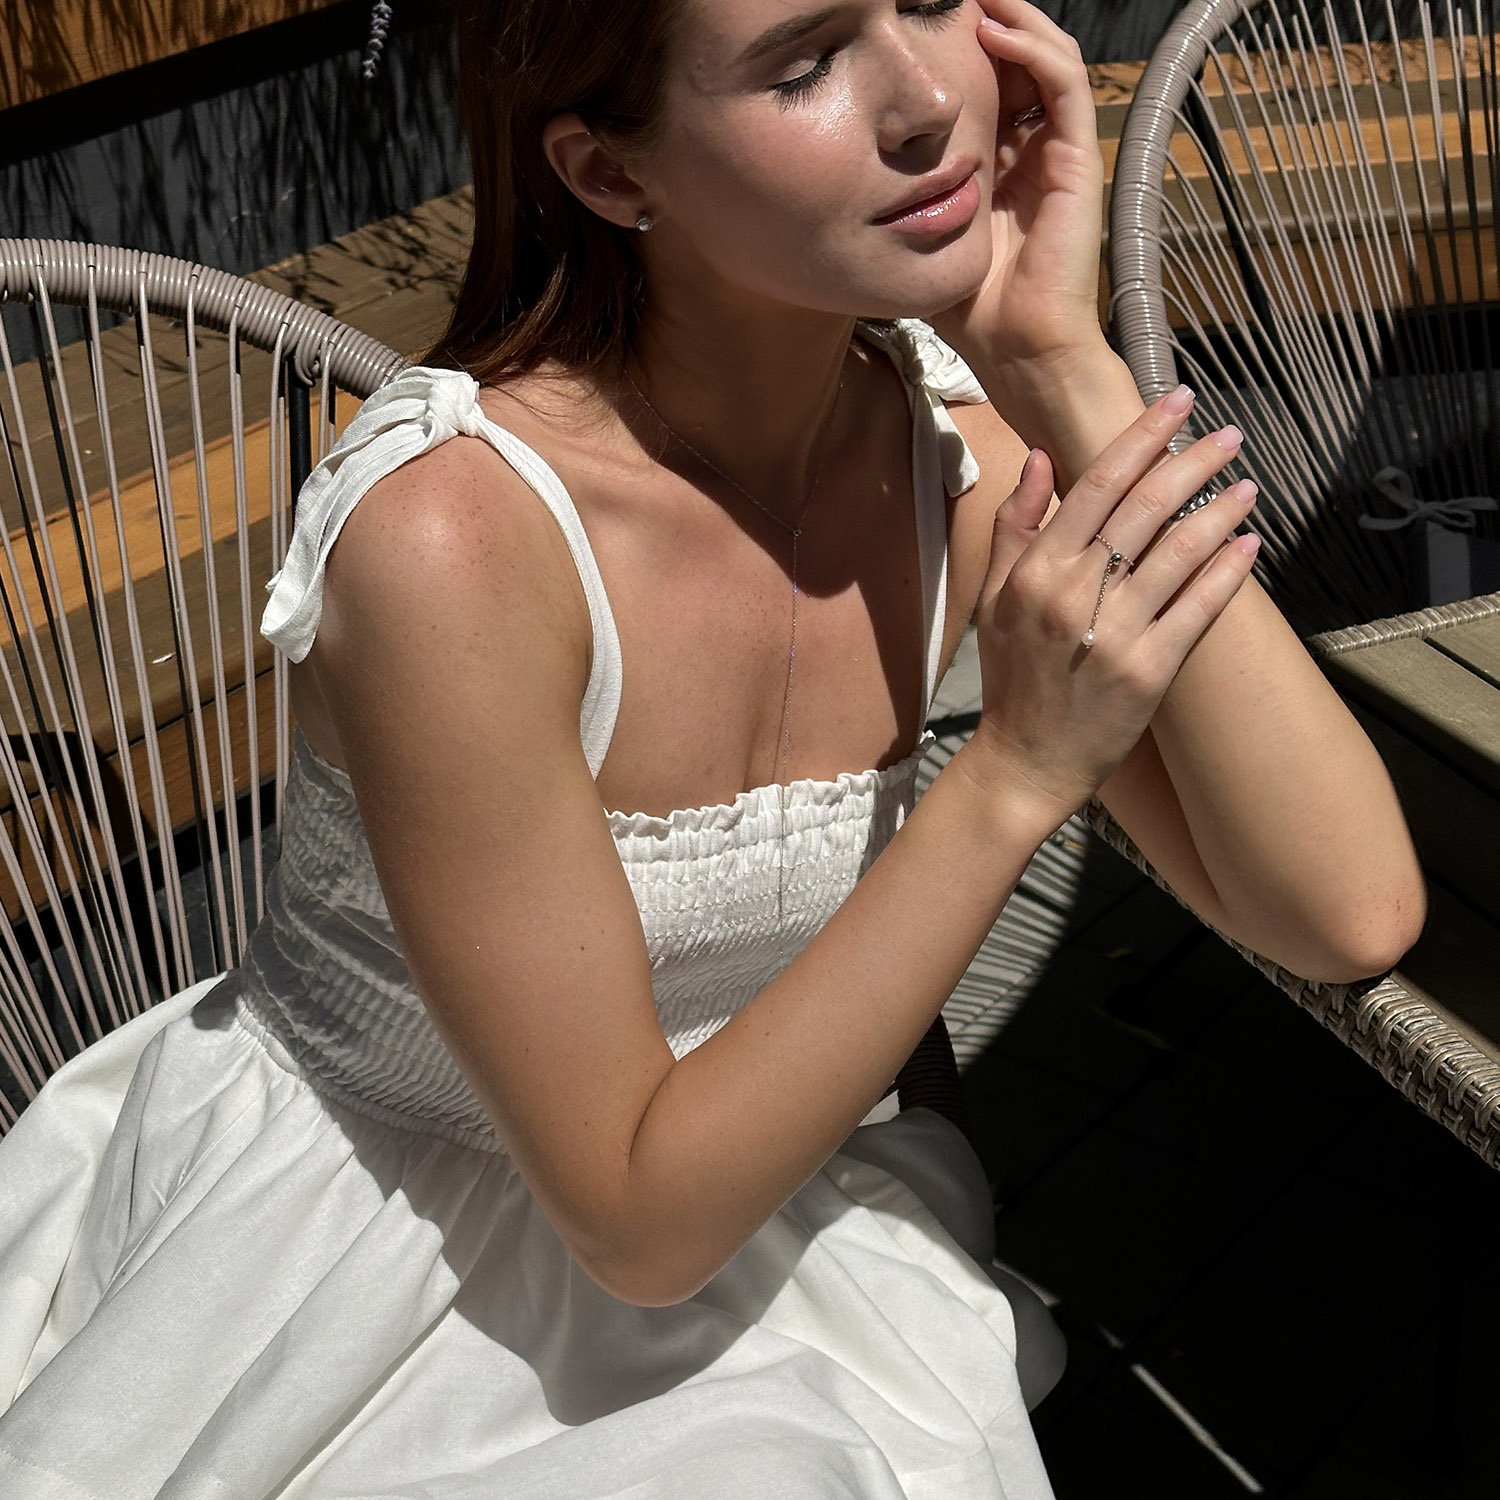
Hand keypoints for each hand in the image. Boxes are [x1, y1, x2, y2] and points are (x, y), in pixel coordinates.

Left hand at [931, 0, 1106, 373]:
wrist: (1017, 350)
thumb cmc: (971, 309)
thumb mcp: (922, 237)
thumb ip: (902, 202)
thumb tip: (845, 182)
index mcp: (1001, 165)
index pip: (987, 87)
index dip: (959, 51)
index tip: (918, 22)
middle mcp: (1033, 150)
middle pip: (1017, 61)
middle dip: (986, 18)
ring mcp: (1059, 151)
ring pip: (1046, 56)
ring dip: (1012, 15)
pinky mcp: (1079, 159)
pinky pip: (1062, 83)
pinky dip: (1032, 48)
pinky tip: (992, 30)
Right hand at [967, 390, 1260, 823]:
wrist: (1025, 761)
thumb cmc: (1012, 678)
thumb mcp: (995, 599)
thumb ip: (1016, 526)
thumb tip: (1040, 459)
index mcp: (1036, 571)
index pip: (1097, 484)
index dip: (1142, 438)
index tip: (1176, 402)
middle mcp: (1074, 595)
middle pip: (1145, 508)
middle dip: (1193, 462)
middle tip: (1229, 435)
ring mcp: (1114, 634)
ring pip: (1179, 553)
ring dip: (1220, 511)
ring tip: (1249, 485)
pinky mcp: (1149, 672)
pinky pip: (1199, 609)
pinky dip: (1228, 573)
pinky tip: (1250, 544)